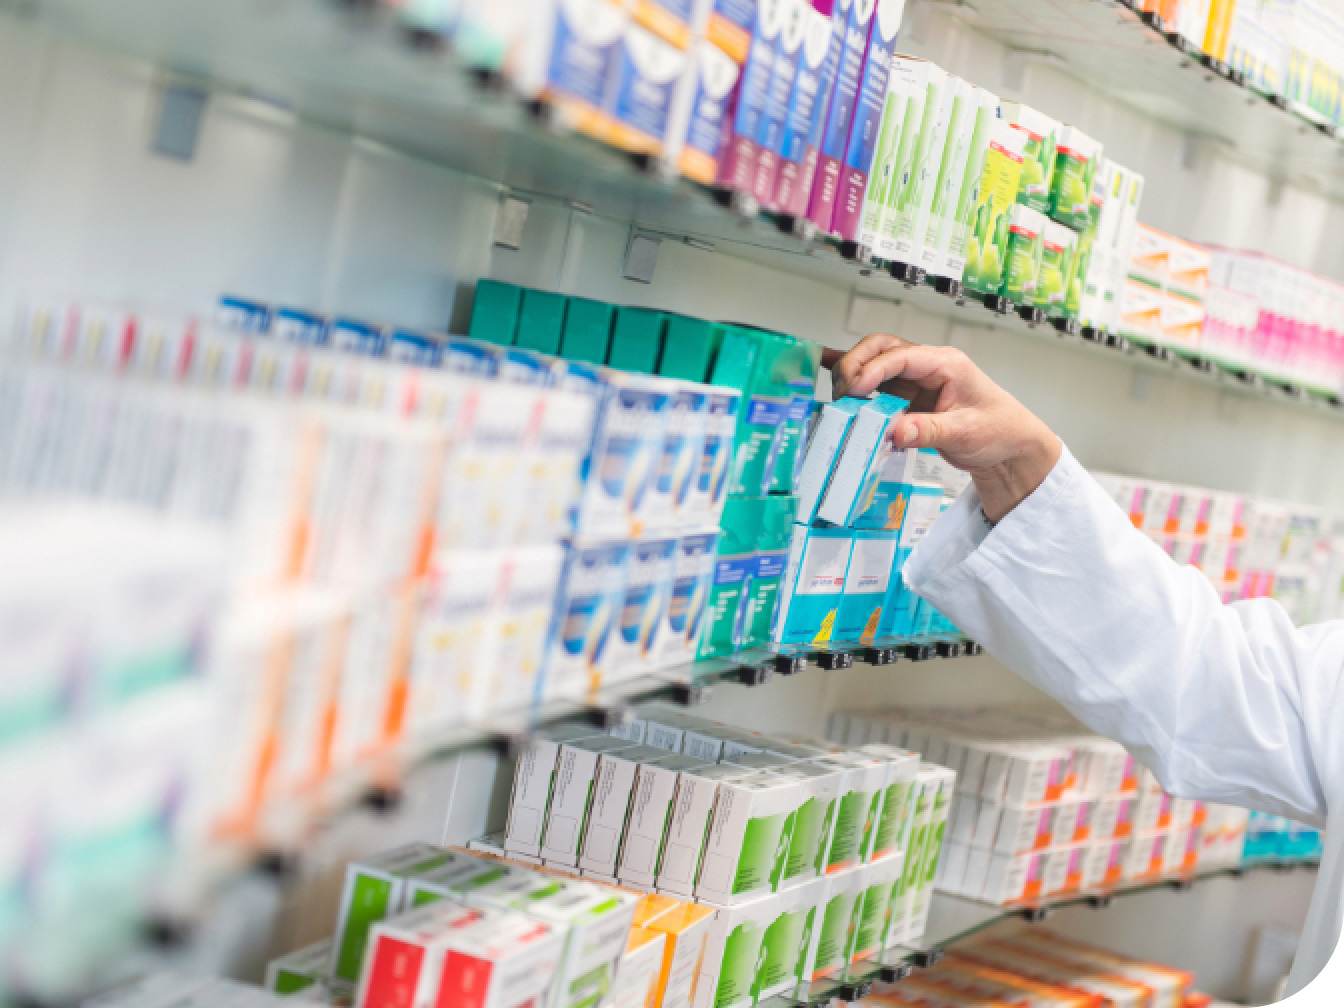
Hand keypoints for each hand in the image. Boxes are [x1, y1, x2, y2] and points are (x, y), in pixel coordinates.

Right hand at [824, 335, 1061, 522]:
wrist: (1010, 447)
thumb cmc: (999, 430)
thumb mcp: (966, 433)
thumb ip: (929, 431)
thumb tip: (895, 431)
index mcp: (946, 364)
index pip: (901, 356)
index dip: (873, 370)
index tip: (854, 390)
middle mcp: (928, 366)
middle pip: (882, 349)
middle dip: (855, 364)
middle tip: (841, 392)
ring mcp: (917, 381)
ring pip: (875, 364)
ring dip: (853, 375)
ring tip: (839, 399)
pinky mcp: (909, 398)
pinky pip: (878, 385)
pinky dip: (857, 384)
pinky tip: (836, 383)